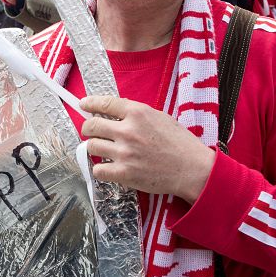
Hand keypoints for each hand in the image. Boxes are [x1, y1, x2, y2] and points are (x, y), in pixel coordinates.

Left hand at [80, 96, 215, 203]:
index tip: (83, 104)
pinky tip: (109, 167)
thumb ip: (136, 114)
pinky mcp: (124, 173)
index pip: (104, 103)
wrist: (192, 168)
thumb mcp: (160, 117)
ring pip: (92, 146)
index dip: (90, 103)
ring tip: (105, 150)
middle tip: (92, 132)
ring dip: (95, 147)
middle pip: (91, 126)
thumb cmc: (180, 143)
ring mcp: (124, 152)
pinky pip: (98, 169)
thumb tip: (114, 114)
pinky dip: (101, 169)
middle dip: (88, 128)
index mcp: (137, 112)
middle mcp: (127, 130)